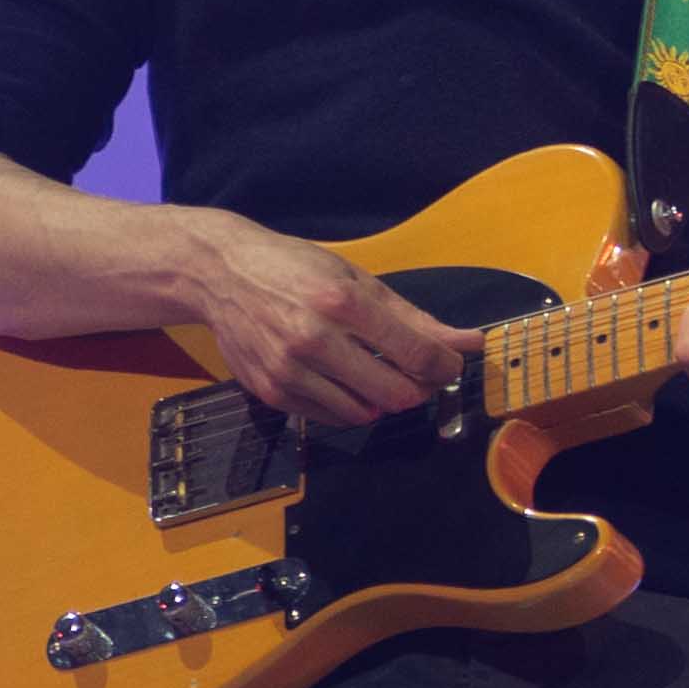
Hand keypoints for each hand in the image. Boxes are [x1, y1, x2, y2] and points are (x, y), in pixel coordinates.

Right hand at [188, 212, 477, 427]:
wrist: (219, 274)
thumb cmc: (295, 270)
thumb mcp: (358, 280)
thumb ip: (415, 318)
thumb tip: (468, 343)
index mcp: (343, 302)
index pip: (416, 354)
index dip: (445, 367)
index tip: (449, 364)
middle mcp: (314, 339)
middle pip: (395, 393)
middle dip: (419, 388)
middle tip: (418, 373)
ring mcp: (288, 370)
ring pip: (365, 413)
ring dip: (383, 400)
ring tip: (379, 373)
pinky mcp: (270, 392)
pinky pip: (331, 418)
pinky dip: (350, 407)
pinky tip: (346, 381)